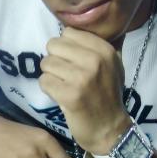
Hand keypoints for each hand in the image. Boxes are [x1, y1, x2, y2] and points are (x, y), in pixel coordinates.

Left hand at [39, 25, 131, 153]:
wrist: (110, 130)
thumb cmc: (107, 95)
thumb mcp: (112, 65)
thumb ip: (95, 46)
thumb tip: (71, 27)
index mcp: (105, 50)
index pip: (68, 33)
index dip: (64, 47)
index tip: (71, 61)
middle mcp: (95, 60)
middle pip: (54, 45)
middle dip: (54, 60)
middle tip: (64, 75)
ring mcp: (82, 78)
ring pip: (46, 63)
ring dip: (50, 76)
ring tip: (63, 85)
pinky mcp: (70, 95)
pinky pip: (44, 81)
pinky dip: (48, 89)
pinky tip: (60, 96)